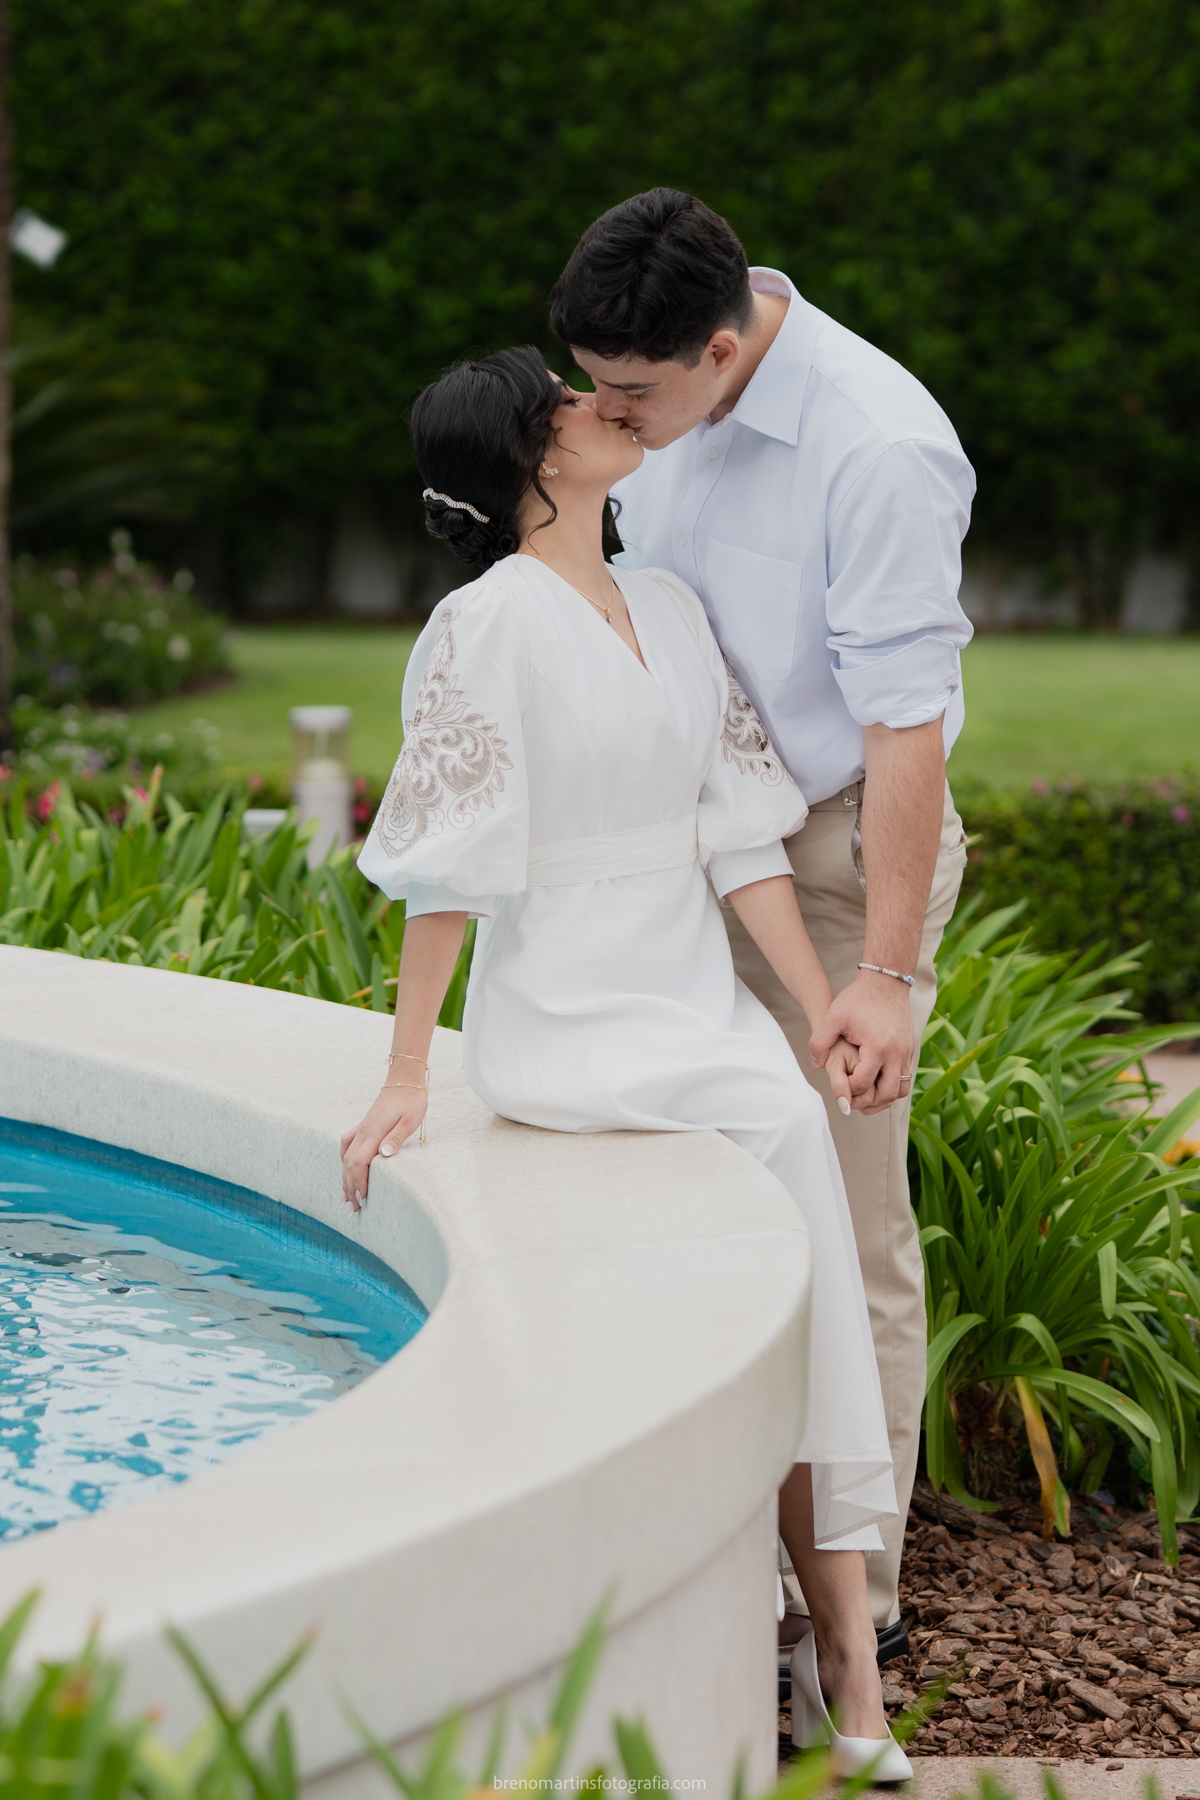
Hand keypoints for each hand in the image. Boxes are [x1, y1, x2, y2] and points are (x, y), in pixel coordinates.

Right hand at [340, 1087, 427, 1210]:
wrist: (404, 1081)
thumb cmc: (411, 1100)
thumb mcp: (410, 1120)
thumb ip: (396, 1138)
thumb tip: (383, 1155)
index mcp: (374, 1132)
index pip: (360, 1162)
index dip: (359, 1182)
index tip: (363, 1199)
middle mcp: (363, 1132)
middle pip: (349, 1164)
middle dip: (350, 1188)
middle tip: (354, 1208)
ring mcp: (361, 1128)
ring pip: (345, 1156)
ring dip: (345, 1177)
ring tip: (345, 1197)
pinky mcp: (364, 1125)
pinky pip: (346, 1145)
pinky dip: (343, 1160)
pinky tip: (344, 1167)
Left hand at [809, 971, 914, 1115]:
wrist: (886, 981)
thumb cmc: (858, 998)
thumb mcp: (833, 1016)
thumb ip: (819, 1042)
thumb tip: (818, 1066)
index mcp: (877, 1048)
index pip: (862, 1084)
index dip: (847, 1089)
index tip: (838, 1084)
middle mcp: (896, 1054)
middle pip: (886, 1094)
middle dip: (868, 1103)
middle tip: (852, 1103)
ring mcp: (906, 1053)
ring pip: (900, 1091)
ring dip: (883, 1099)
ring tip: (865, 1099)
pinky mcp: (910, 1050)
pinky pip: (905, 1079)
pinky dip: (892, 1087)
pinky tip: (875, 1084)